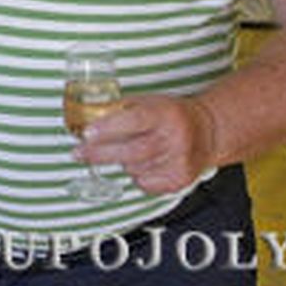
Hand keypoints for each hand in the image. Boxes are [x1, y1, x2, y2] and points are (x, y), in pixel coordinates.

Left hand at [78, 94, 217, 194]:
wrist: (208, 132)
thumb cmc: (169, 114)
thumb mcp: (148, 102)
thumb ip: (120, 110)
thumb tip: (83, 119)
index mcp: (166, 113)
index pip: (134, 121)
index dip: (108, 128)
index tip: (86, 133)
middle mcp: (176, 138)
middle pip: (131, 151)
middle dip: (99, 153)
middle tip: (78, 153)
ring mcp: (180, 161)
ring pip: (135, 168)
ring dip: (122, 161)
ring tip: (126, 151)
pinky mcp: (181, 180)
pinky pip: (145, 183)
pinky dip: (136, 175)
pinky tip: (144, 163)